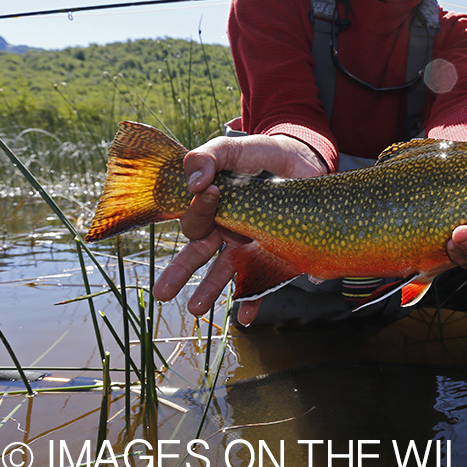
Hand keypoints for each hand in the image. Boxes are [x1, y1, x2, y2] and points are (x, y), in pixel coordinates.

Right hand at [152, 134, 325, 323]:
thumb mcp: (235, 148)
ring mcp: (249, 244)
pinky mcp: (274, 253)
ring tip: (196, 310)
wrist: (304, 160)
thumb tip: (194, 182)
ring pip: (225, 271)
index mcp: (212, 206)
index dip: (198, 209)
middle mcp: (226, 229)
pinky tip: (245, 317)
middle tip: (162, 292)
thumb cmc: (264, 154)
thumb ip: (210, 156)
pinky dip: (253, 299)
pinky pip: (262, 280)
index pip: (195, 217)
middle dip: (180, 272)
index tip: (208, 192)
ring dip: (210, 290)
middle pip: (198, 252)